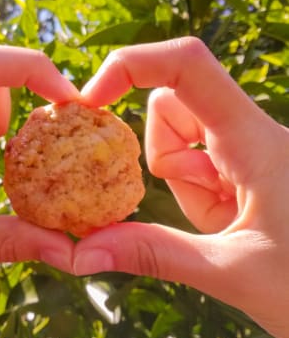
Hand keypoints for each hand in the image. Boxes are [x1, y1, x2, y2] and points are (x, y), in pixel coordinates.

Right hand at [70, 37, 288, 337]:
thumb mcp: (229, 272)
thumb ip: (153, 255)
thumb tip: (80, 253)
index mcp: (256, 142)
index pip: (189, 65)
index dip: (132, 65)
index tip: (91, 99)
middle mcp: (250, 131)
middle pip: (172, 104)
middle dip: (160, 152)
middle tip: (193, 198)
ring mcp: (245, 148)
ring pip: (178, 132)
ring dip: (176, 173)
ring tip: (217, 218)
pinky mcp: (240, 165)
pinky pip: (192, 158)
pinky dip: (188, 183)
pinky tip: (221, 216)